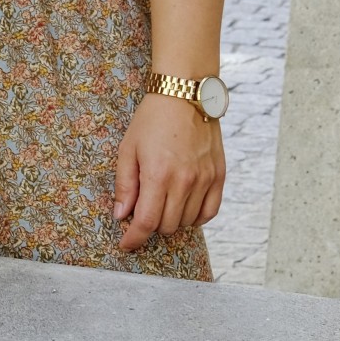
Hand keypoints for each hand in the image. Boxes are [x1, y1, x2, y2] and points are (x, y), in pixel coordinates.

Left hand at [112, 94, 224, 251]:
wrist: (184, 96)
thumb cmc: (151, 120)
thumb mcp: (127, 149)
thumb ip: (125, 186)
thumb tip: (121, 216)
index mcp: (158, 175)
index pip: (146, 222)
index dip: (134, 239)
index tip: (127, 245)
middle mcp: (184, 181)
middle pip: (167, 226)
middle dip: (150, 226)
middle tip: (142, 212)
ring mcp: (205, 180)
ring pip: (188, 222)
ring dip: (172, 221)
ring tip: (162, 204)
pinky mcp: (219, 176)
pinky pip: (210, 212)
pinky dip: (196, 217)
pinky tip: (184, 208)